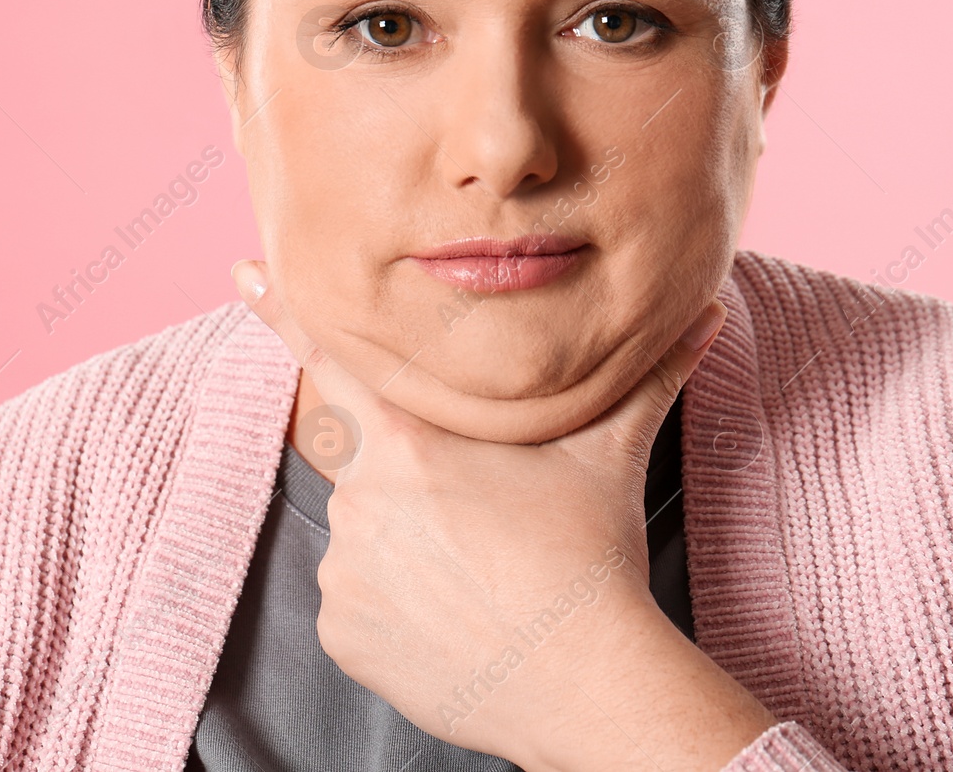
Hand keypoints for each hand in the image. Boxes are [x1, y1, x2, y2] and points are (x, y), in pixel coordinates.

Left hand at [231, 258, 776, 770]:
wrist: (582, 679)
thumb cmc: (591, 554)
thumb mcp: (611, 452)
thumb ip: (649, 374)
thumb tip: (711, 312)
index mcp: (410, 442)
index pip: (329, 359)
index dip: (282, 310)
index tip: (241, 272)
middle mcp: (362, 498)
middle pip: (372, 463)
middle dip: (419, 483)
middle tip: (482, 523)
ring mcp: (345, 571)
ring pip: (367, 535)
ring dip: (409, 543)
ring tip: (481, 575)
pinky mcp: (341, 633)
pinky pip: (358, 600)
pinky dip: (395, 602)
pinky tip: (454, 615)